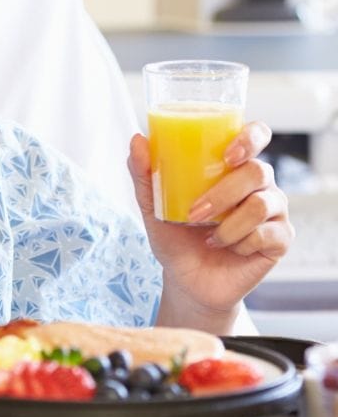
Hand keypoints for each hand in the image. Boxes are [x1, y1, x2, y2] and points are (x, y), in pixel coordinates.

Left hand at [128, 122, 293, 332]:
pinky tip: (227, 248)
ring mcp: (273, 210)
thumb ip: (144, 174)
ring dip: (229, 224)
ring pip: (262, 203)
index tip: (229, 154)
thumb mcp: (153, 206)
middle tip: (196, 212)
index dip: (250, 137)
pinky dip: (240, 243)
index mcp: (232, 167)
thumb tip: (137, 140)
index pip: (255, 135)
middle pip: (257, 170)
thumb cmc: (175, 237)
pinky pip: (268, 234)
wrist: (186, 281)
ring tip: (208, 236)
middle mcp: (258, 184)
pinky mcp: (280, 239)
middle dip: (224, 192)